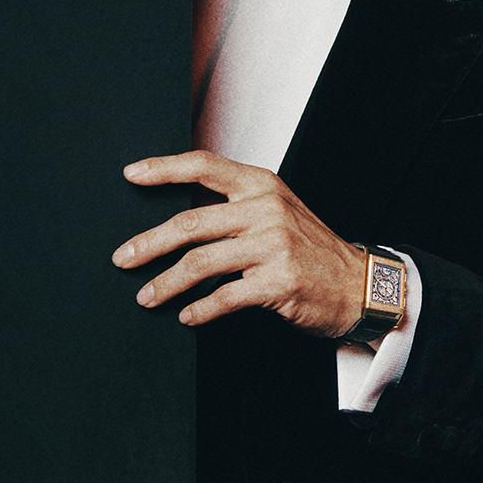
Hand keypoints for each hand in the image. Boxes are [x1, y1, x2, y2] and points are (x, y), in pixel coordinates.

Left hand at [113, 150, 367, 335]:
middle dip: (149, 243)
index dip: (163, 169)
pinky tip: (187, 316)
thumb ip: (237, 207)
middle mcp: (266, 209)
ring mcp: (273, 245)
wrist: (359, 284)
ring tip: (147, 296)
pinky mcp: (278, 281)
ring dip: (166, 283)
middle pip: (191, 223)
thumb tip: (180, 221)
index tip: (131, 175)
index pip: (204, 166)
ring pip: (201, 262)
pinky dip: (200, 310)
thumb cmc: (313, 251)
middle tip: (123, 258)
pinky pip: (224, 296)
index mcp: (262, 185)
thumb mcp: (279, 211)